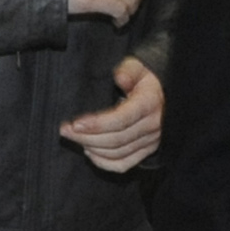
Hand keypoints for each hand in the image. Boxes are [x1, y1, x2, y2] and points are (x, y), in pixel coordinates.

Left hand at [59, 57, 163, 172]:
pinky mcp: (147, 151)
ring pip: (118, 153)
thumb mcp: (139, 66)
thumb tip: (119, 77)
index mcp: (150, 103)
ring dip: (92, 148)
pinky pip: (124, 164)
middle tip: (65, 130)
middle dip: (86, 137)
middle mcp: (153, 125)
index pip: (122, 119)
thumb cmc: (145, 78)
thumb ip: (129, 69)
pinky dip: (104, 162)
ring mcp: (151, 141)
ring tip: (74, 138)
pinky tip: (90, 152)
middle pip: (116, 139)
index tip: (76, 123)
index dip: (97, 124)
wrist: (164, 93)